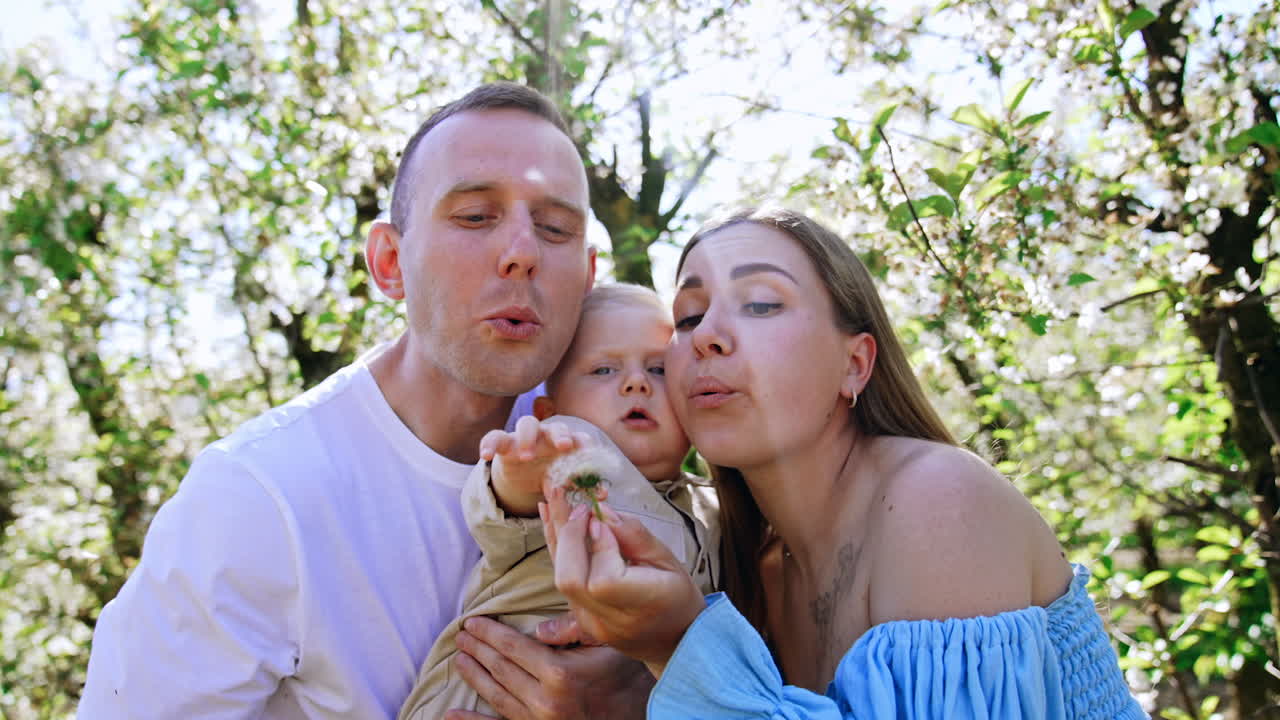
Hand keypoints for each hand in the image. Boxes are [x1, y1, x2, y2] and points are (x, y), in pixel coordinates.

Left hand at [447, 616, 651, 719]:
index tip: (472, 621)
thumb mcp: (607, 645)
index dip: (489, 633)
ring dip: (474, 675)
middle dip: (477, 649)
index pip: (512, 648)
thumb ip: (575, 630)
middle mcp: (543, 702)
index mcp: (559, 674)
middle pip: (499, 670)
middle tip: (460, 634)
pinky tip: (452, 715)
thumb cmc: (624, 677)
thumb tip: (538, 627)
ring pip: (495, 695)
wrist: (638, 717)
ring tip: (460, 658)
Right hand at [480, 416, 593, 516]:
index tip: (588, 453)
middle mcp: (549, 436)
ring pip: (527, 424)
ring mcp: (526, 437)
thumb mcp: (566, 485)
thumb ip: (583, 488)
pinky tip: (484, 455)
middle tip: (563, 446)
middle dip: (560, 434)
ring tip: (526, 456)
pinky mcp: (505, 443)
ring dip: (528, 437)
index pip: (580, 439)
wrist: (525, 477)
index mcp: (568, 445)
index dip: (585, 444)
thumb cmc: (552, 476)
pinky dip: (489, 443)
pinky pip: (494, 437)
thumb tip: (602, 497)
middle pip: (556, 426)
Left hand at [540, 488, 705, 676]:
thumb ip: (635, 537)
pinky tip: (550, 519)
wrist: (674, 639)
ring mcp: (592, 623)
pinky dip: (557, 547)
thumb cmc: (677, 595)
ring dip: (556, 534)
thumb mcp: (669, 561)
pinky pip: (562, 581)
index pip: (604, 579)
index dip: (600, 546)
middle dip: (568, 536)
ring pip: (559, 578)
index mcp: (644, 606)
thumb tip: (602, 513)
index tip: (605, 522)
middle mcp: (612, 620)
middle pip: (570, 580)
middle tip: (579, 507)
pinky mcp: (580, 618)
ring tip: (554, 499)